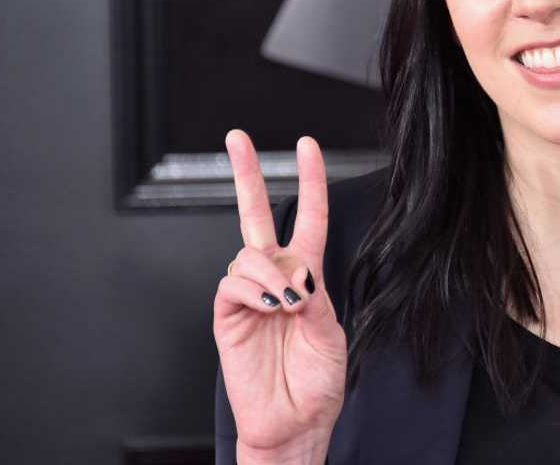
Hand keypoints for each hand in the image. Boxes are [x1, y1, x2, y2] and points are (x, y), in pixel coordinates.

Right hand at [213, 130, 346, 457]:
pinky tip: (269, 307)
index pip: (309, 218)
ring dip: (271, 273)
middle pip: (257, 216)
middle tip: (238, 137)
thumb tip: (292, 276)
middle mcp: (276, 278)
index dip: (310, 182)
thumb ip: (315, 298)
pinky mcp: (227, 315)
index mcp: (308, 276)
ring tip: (288, 304)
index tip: (307, 146)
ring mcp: (249, 295)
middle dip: (247, 175)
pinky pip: (231, 285)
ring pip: (248, 255)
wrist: (295, 422)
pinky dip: (252, 290)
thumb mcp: (332, 333)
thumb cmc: (317, 382)